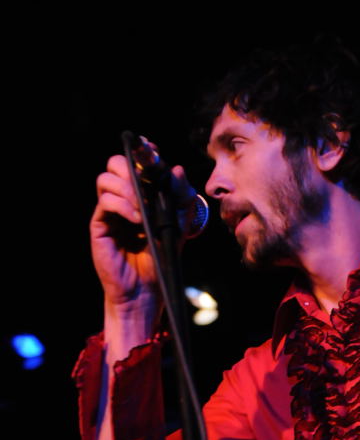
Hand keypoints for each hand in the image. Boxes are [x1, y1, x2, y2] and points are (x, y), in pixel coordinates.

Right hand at [90, 149, 195, 309]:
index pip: (136, 161)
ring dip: (127, 188)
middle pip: (115, 163)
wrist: (147, 288)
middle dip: (132, 167)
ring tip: (143, 208)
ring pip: (105, 178)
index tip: (155, 153)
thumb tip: (177, 170)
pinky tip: (137, 219)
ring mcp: (109, 210)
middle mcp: (123, 197)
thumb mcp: (179, 225)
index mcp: (141, 192)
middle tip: (147, 182)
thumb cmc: (161, 256)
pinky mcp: (100, 224)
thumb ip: (181, 198)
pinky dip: (123, 205)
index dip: (144, 151)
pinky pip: (105, 201)